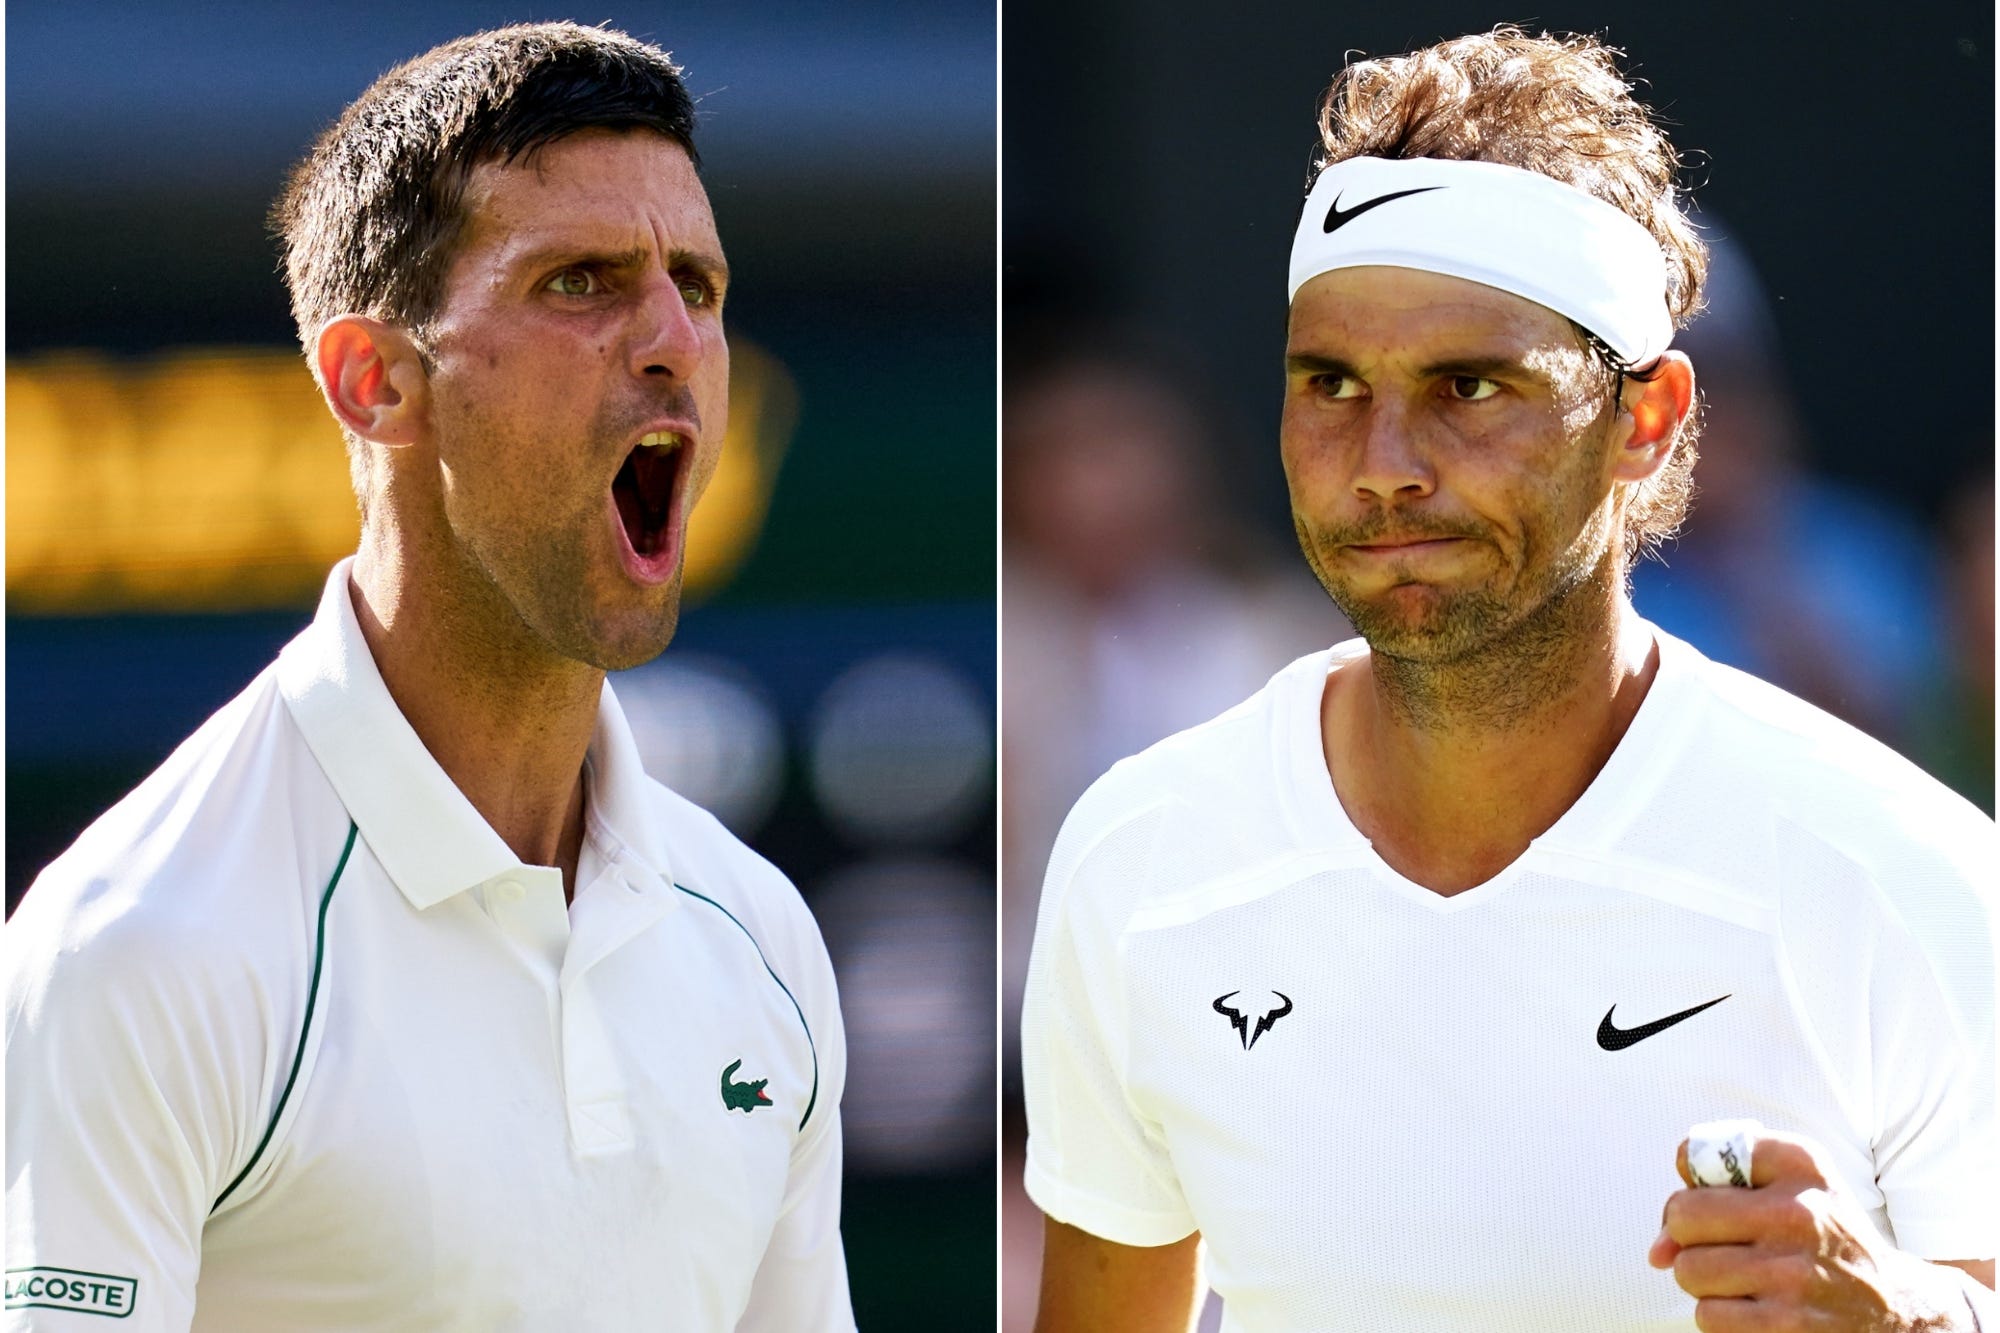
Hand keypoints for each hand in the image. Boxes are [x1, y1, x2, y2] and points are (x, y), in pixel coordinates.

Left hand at [1647, 1130, 1975, 1330]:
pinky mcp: (1787, 1326)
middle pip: (1683, 1218)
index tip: (1722, 1195)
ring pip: (1689, 1271)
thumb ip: (1712, 1190)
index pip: (1695, 1151)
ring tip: (1748, 1278)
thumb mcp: (1791, 1186)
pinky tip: (1757, 1308)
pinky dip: (1721, 1315)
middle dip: (1691, 1236)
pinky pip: (1707, 1316)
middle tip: (1727, 1245)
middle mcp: (1800, 1213)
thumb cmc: (1822, 1236)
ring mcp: (1794, 1273)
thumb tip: (1657, 1252)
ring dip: (1705, 1281)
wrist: (1896, 1306)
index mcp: (1800, 1165)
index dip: (1694, 1180)